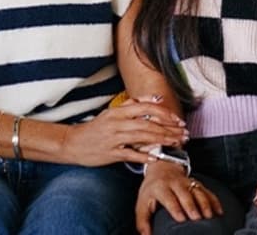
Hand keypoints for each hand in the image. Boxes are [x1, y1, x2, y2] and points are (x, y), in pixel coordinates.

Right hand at [62, 101, 187, 165]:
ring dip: (162, 140)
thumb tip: (156, 98)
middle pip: (149, 124)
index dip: (164, 113)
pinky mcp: (110, 153)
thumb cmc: (96, 127)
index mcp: (119, 111)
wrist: (72, 143)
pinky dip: (143, 156)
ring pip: (143, 137)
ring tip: (176, 143)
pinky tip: (156, 158)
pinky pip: (130, 154)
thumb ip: (133, 104)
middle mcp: (117, 123)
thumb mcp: (113, 111)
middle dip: (169, 129)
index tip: (178, 120)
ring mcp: (114, 138)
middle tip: (184, 134)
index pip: (147, 108)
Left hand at [135, 162, 221, 234]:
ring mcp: (187, 182)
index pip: (169, 198)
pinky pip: (207, 191)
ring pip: (198, 191)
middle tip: (197, 218)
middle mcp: (175, 183)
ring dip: (205, 203)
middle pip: (185, 194)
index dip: (175, 208)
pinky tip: (219, 211)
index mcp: (160, 188)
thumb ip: (143, 222)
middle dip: (192, 206)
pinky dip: (214, 200)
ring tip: (210, 215)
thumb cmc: (151, 190)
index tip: (181, 218)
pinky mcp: (196, 183)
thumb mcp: (142, 203)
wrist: (161, 168)